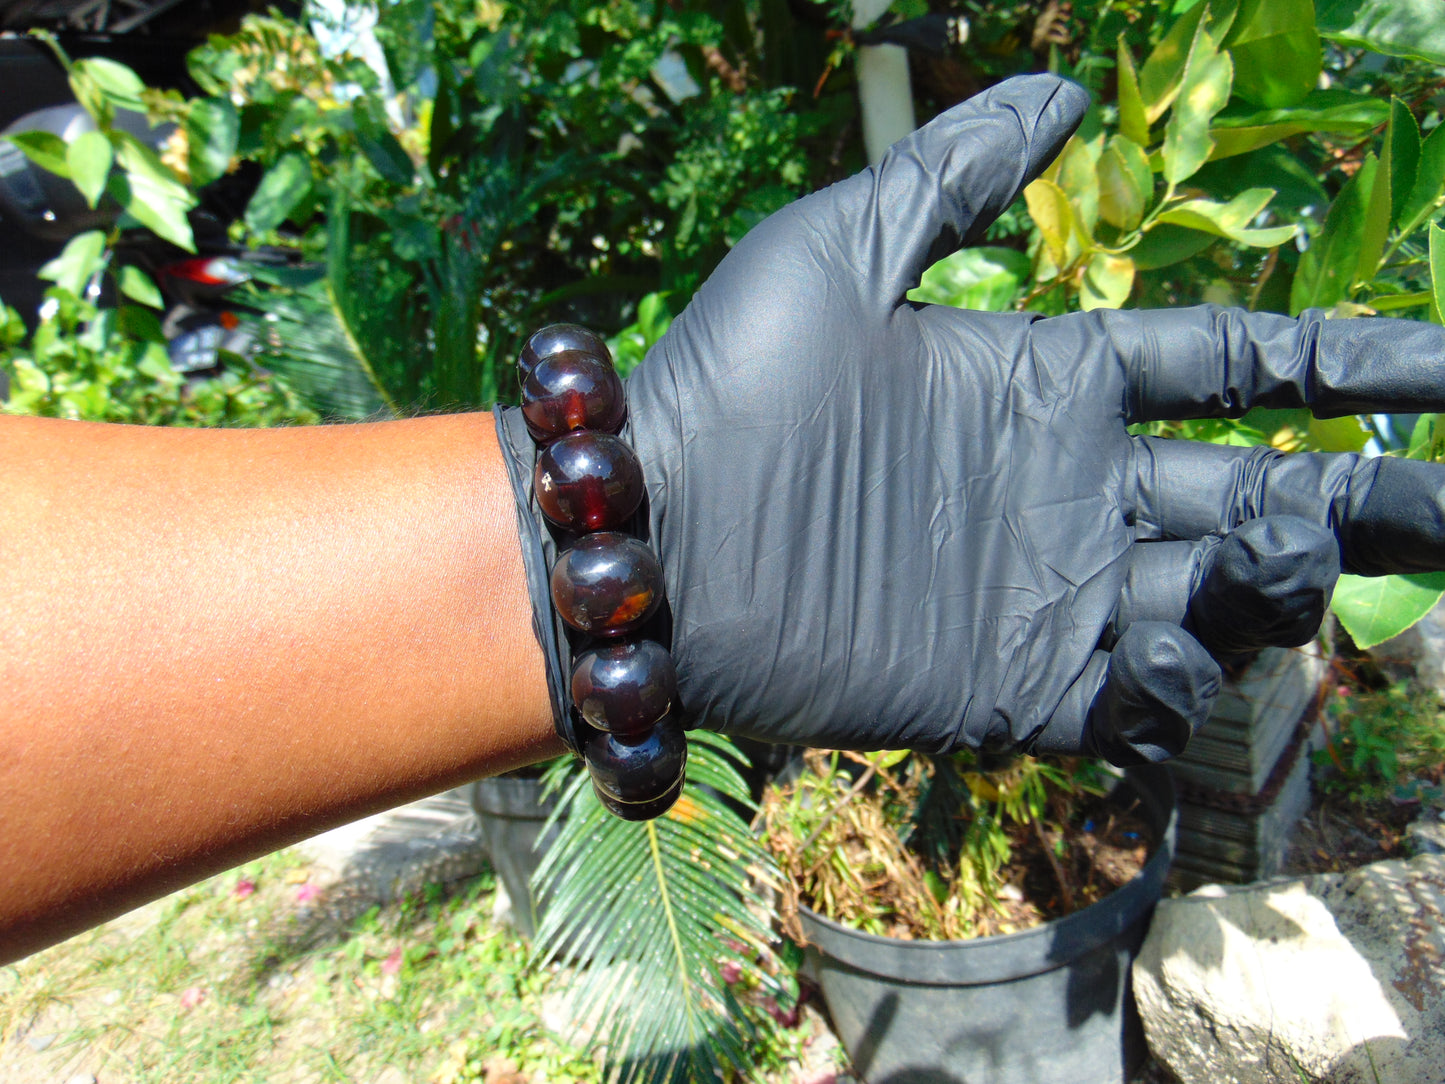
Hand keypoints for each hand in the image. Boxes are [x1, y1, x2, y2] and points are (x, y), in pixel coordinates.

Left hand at [500, 74, 1444, 764]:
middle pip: (1263, 494)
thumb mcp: (841, 247)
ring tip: (1297, 547)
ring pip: (1220, 600)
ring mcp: (1045, 592)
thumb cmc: (729, 384)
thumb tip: (1066, 82)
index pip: (1235, 370)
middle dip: (1369, 501)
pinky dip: (1183, 682)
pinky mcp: (1008, 687)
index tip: (1443, 370)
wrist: (650, 534)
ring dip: (1284, 583)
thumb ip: (955, 173)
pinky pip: (1137, 699)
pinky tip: (1184, 645)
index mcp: (1050, 384)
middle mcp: (1070, 490)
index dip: (1349, 366)